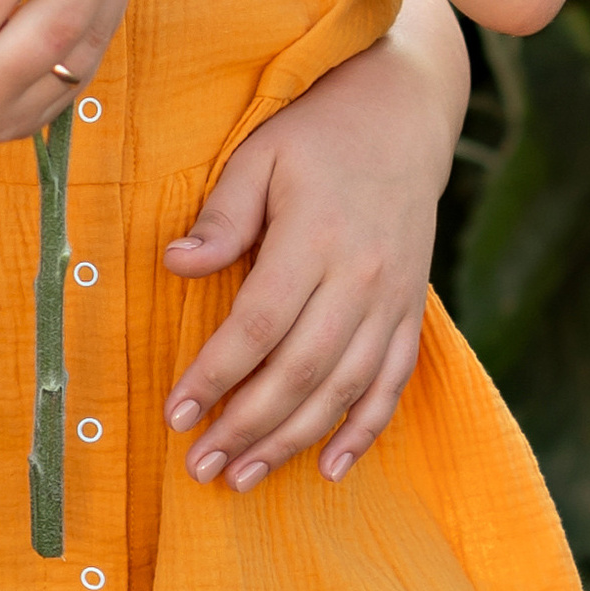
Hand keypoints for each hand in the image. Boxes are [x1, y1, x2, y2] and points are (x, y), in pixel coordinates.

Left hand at [159, 0, 464, 489]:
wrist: (404, 113)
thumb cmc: (315, 132)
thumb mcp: (259, 155)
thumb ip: (223, 216)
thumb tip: (176, 265)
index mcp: (317, 236)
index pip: (260, 324)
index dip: (217, 375)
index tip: (176, 413)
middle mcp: (362, 276)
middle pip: (302, 369)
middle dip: (249, 426)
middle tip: (202, 466)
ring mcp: (394, 298)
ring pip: (346, 387)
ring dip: (294, 440)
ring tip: (244, 477)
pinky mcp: (413, 310)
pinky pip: (394, 382)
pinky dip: (366, 429)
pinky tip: (330, 467)